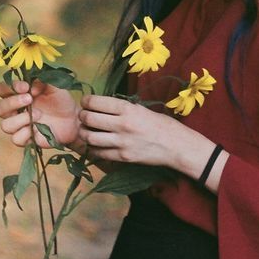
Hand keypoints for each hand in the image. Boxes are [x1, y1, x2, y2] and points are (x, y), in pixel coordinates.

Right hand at [0, 78, 80, 147]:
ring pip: (5, 125)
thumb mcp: (54, 86)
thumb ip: (43, 80)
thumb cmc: (60, 100)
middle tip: (29, 99)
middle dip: (11, 103)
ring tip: (39, 114)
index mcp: (18, 95)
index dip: (10, 87)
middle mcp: (15, 111)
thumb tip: (31, 86)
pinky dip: (26, 133)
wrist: (73, 118)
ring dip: (20, 119)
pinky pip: (16, 139)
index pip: (2, 89)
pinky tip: (37, 128)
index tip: (26, 86)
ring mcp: (19, 126)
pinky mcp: (27, 139)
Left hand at [77, 94, 196, 169]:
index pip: (96, 102)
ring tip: (86, 131)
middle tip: (83, 116)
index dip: (86, 101)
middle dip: (82, 116)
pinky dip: (93, 149)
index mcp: (128, 109)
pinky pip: (99, 153)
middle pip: (89, 119)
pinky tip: (96, 145)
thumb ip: (122, 109)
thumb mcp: (142, 109)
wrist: (176, 146)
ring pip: (90, 138)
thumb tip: (102, 106)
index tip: (85, 102)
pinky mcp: (123, 157)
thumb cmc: (162, 125)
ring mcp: (122, 142)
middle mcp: (123, 125)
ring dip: (84, 133)